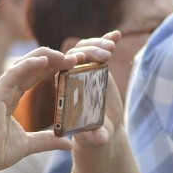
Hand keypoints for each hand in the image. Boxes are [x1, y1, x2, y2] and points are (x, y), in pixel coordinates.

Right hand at [0, 34, 114, 172]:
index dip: (51, 70)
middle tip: (76, 58)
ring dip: (46, 58)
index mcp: (9, 100)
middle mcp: (3, 91)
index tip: (72, 66)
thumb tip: (69, 144)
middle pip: (30, 68)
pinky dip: (29, 64)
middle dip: (53, 60)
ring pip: (23, 65)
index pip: (33, 78)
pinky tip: (45, 60)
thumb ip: (47, 141)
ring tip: (66, 56)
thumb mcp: (29, 145)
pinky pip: (13, 73)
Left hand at [67, 31, 123, 146]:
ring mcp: (83, 70)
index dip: (63, 63)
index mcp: (62, 91)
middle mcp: (70, 78)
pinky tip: (117, 34)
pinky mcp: (96, 67)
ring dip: (96, 45)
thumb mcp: (93, 138)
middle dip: (84, 52)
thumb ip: (95, 137)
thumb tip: (100, 138)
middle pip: (71, 57)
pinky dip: (106, 41)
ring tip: (111, 47)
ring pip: (84, 50)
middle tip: (103, 56)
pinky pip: (98, 51)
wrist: (100, 132)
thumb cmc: (91, 136)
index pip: (56, 71)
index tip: (75, 61)